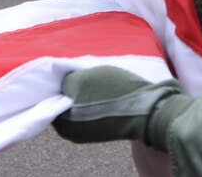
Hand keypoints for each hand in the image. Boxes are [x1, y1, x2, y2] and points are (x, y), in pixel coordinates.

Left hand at [54, 66, 190, 147]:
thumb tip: (61, 83)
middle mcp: (74, 132)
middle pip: (66, 101)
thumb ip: (64, 82)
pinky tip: (106, 85)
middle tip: (80, 69)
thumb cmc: (113, 94)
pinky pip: (93, 106)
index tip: (65, 69)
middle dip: (71, 85)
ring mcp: (90, 130)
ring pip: (80, 102)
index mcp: (64, 126)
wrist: (149, 109)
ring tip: (96, 76)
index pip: (52, 99)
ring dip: (85, 89)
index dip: (57, 82)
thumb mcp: (82, 80)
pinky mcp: (105, 124)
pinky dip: (96, 95)